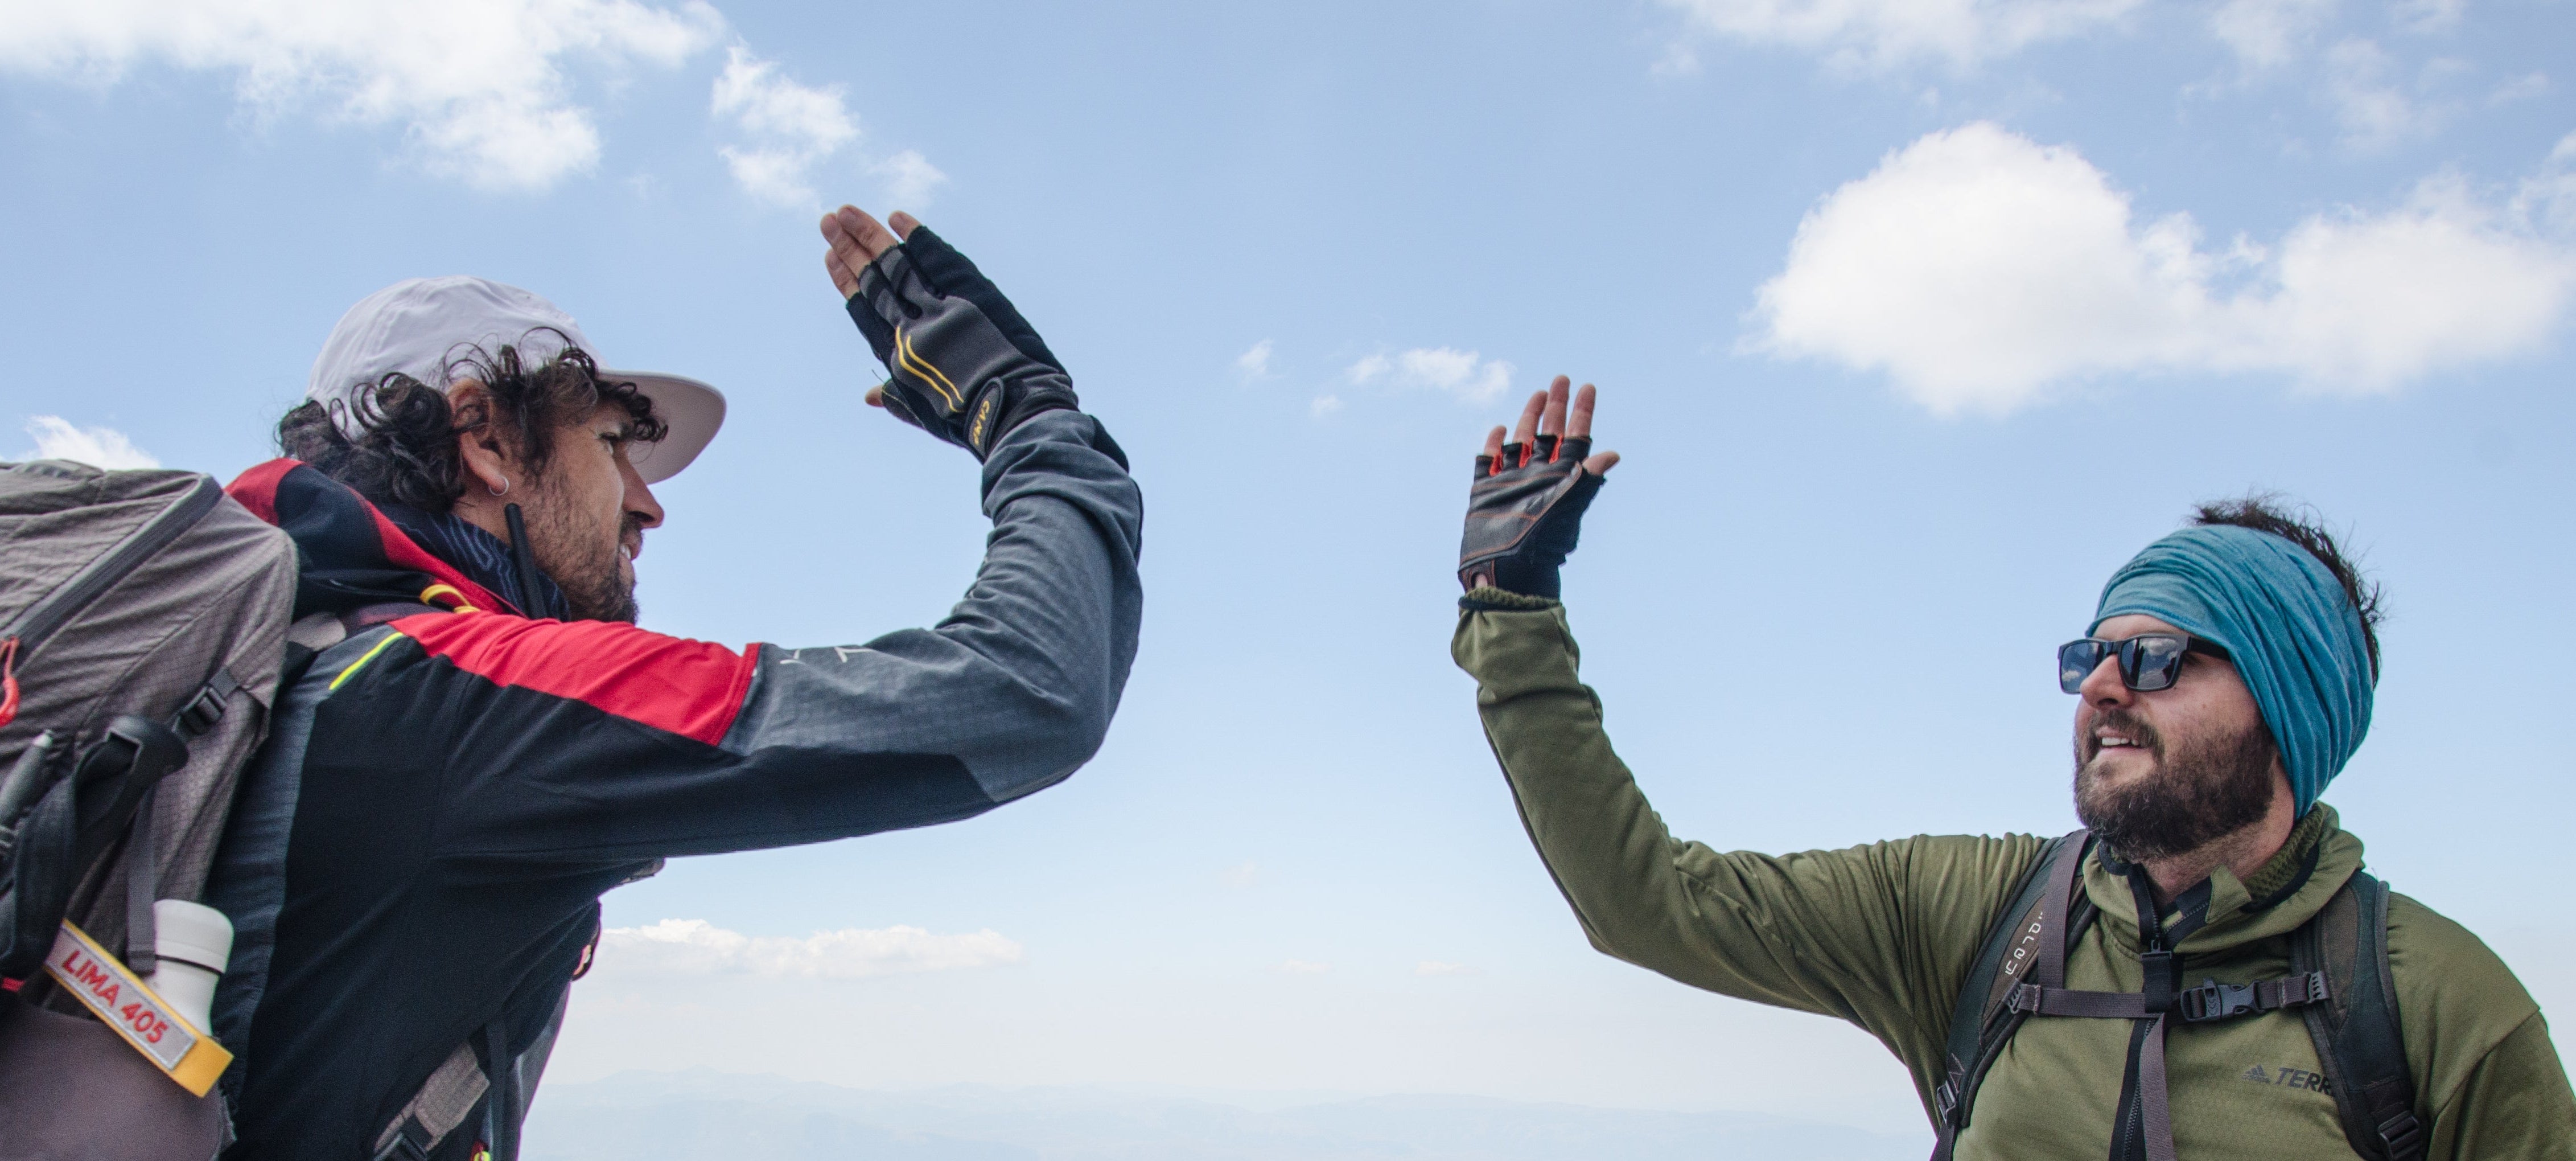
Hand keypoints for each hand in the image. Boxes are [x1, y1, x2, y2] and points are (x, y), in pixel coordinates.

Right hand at [819, 206, 1076, 457]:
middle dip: (847, 248)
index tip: (829, 256)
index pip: (863, 307)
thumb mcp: (926, 414)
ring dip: (869, 234)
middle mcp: (909, 326)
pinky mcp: (967, 293)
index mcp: (896, 354)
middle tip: (827, 220)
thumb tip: (867, 396)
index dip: (845, 280)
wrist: (1010, 410)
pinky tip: (897, 217)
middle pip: (873, 278)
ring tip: (845, 212)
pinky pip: (938, 258)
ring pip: (896, 263)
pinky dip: (917, 237)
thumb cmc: (969, 420)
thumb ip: (896, 400)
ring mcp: (937, 306)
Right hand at [1457, 377, 1619, 596]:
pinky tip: (1500, 429)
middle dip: (1556, 407)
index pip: (1576, 437)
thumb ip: (1588, 479)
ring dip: (1529, 418)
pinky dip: (1493, 445)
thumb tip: (1613, 454)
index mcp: (1561, 477)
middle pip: (1549, 434)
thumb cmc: (1544, 542)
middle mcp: (1538, 476)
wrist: (1507, 569)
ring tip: (1538, 394)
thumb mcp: (1569, 505)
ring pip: (1521, 442)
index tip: (1587, 387)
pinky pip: (1489, 462)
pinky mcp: (1486, 491)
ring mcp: (1512, 482)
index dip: (1583, 412)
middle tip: (1561, 379)